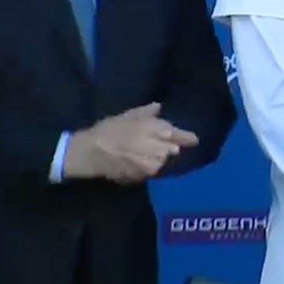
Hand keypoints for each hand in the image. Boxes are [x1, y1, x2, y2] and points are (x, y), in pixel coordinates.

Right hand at [63, 103, 198, 182]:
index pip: (175, 133)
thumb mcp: (126, 116)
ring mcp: (150, 163)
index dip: (186, 137)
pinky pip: (151, 171)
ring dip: (158, 158)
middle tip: (158, 145)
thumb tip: (159, 107)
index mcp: (152, 128)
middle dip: (168, 147)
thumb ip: (145, 113)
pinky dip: (148, 167)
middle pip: (172, 149)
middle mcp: (155, 146)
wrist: (89, 152)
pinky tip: (137, 163)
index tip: (195, 140)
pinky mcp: (142, 175)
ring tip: (143, 153)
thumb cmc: (107, 131)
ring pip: (163, 161)